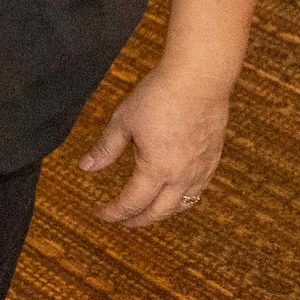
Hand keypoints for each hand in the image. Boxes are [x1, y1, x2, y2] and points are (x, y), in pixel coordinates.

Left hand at [80, 70, 227, 226]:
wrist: (200, 79)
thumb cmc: (160, 96)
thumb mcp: (124, 122)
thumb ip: (105, 148)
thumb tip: (85, 167)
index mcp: (157, 170)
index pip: (132, 203)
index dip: (113, 212)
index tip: (99, 212)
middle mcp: (183, 176)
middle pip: (158, 212)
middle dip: (136, 220)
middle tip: (120, 220)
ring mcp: (202, 169)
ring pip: (182, 205)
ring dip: (161, 213)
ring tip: (145, 211)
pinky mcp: (213, 159)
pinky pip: (198, 190)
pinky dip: (182, 199)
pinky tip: (173, 193)